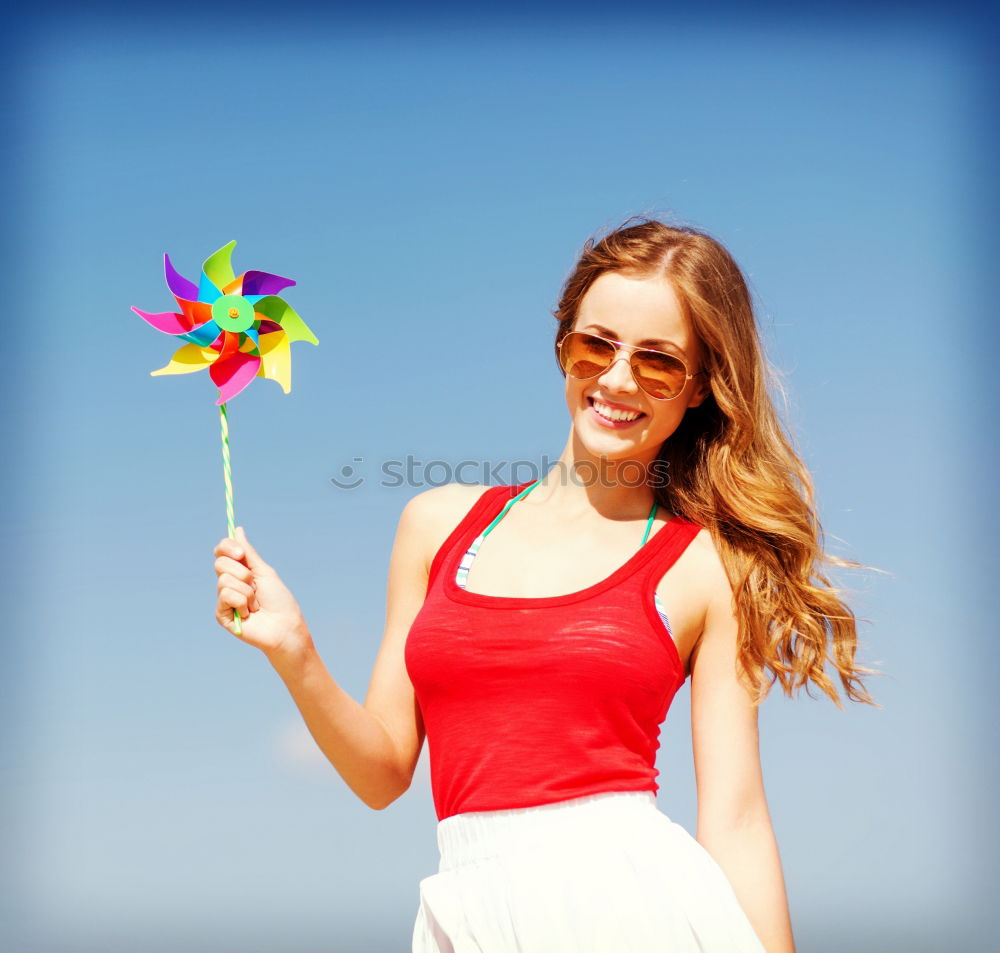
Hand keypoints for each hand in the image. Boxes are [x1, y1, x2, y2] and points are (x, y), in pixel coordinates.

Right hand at [213, 527, 310, 658]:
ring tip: (256, 603)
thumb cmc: (279, 600)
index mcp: (240, 571)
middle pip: (220, 563)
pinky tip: (249, 613)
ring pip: (224, 580)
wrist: (285, 626)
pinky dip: (242, 602)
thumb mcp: (264, 572)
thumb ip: (249, 553)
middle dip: (242, 572)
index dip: (226, 548)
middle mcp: (229, 583)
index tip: (240, 553)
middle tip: (255, 585)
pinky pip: (225, 595)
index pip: (222, 552)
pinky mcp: (222, 614)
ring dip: (247, 591)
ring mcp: (224, 599)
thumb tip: (237, 530)